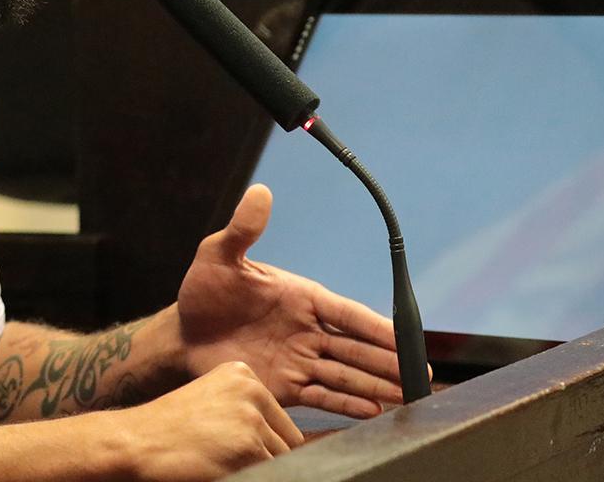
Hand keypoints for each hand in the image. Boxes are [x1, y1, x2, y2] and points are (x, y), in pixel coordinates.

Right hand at [114, 361, 302, 481]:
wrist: (136, 442)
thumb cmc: (169, 428)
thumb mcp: (213, 403)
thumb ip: (251, 415)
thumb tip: (304, 444)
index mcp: (244, 374)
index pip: (284, 423)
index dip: (267, 446)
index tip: (237, 449)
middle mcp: (252, 391)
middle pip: (289, 444)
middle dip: (267, 460)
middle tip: (227, 458)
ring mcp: (252, 420)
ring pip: (283, 464)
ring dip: (259, 469)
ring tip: (221, 462)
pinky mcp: (249, 449)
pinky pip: (272, 476)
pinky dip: (251, 477)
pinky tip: (220, 469)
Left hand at [175, 184, 407, 417]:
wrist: (181, 332)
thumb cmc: (204, 289)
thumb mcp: (220, 255)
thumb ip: (243, 230)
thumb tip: (260, 191)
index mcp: (301, 297)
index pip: (348, 314)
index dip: (377, 327)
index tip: (406, 340)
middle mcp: (306, 330)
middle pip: (356, 349)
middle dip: (389, 362)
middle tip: (422, 377)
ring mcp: (297, 360)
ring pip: (345, 375)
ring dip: (376, 386)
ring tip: (408, 398)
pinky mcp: (283, 386)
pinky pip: (320, 395)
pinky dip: (346, 404)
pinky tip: (372, 412)